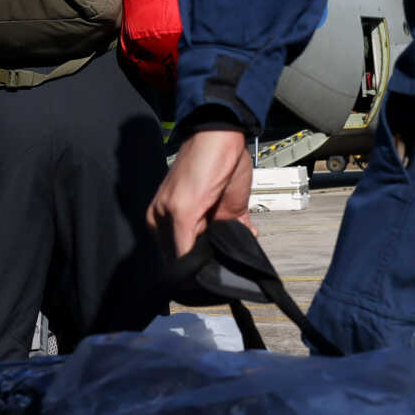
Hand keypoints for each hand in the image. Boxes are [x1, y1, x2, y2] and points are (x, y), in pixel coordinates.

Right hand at [149, 127, 254, 263]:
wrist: (223, 137)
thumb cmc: (197, 166)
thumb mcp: (183, 209)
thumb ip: (182, 243)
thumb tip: (184, 273)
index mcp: (163, 222)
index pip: (174, 258)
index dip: (189, 269)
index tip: (204, 276)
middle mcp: (185, 223)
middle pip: (197, 255)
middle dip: (212, 260)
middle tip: (223, 262)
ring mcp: (208, 218)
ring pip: (220, 247)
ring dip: (231, 250)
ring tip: (237, 246)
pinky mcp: (231, 213)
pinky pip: (240, 234)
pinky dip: (247, 237)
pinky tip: (250, 233)